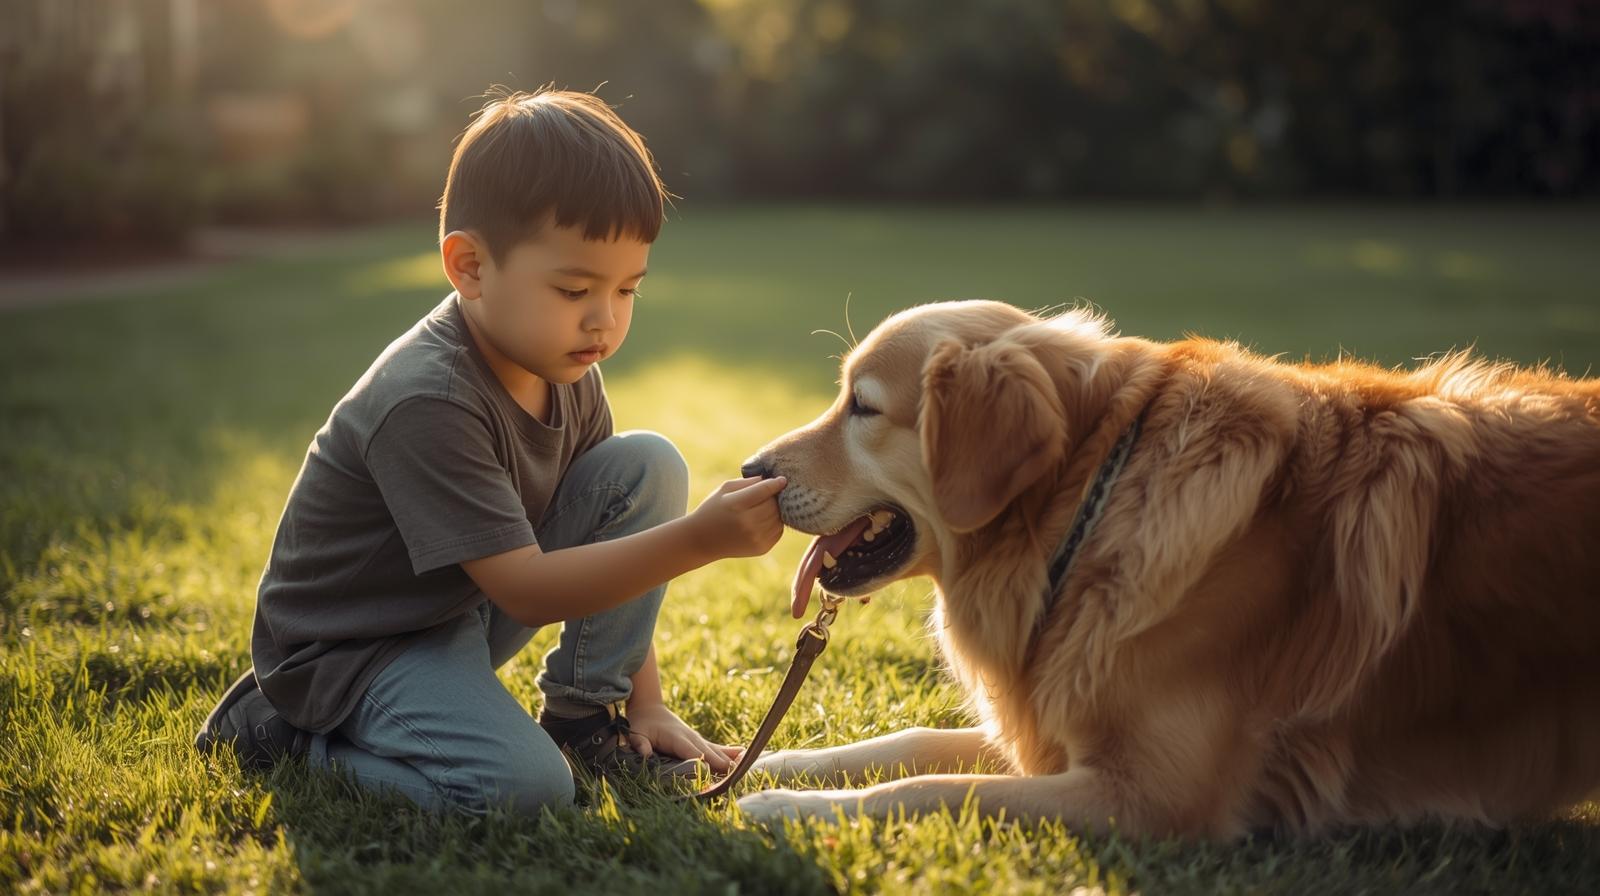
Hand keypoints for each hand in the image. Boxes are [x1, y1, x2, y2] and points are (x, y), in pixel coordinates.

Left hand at [624, 701, 743, 772]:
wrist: (649, 708)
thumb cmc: (641, 724)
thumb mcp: (636, 733)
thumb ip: (640, 744)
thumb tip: (645, 754)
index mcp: (677, 738)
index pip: (693, 752)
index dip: (703, 762)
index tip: (713, 774)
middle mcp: (691, 737)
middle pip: (709, 753)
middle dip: (721, 764)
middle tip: (735, 776)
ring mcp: (696, 738)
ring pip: (715, 750)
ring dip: (729, 759)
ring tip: (744, 765)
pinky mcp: (698, 741)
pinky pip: (715, 747)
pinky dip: (728, 751)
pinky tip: (742, 753)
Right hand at [684, 475, 786, 559]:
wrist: (702, 540)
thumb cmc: (714, 509)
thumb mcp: (725, 489)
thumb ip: (749, 482)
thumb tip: (772, 478)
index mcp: (736, 505)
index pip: (765, 490)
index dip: (776, 483)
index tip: (782, 480)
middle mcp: (747, 523)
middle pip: (774, 504)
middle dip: (774, 497)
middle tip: (768, 495)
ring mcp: (755, 538)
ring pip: (779, 517)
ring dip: (775, 510)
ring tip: (763, 507)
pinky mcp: (761, 548)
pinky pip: (778, 530)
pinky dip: (774, 523)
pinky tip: (761, 520)